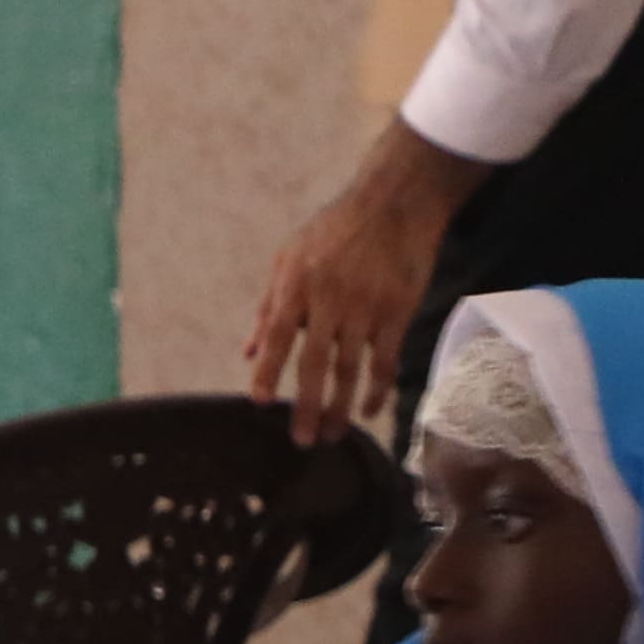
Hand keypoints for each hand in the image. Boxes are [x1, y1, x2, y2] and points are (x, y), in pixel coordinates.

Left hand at [242, 122, 482, 435]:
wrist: (395, 203)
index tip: (260, 402)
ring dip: (340, 407)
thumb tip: (246, 352)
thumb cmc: (335, 230)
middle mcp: (329, 299)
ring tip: (332, 435)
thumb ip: (268, 306)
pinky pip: (386, 360)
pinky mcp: (397, 311)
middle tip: (302, 440)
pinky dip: (378, 389)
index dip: (267, 369)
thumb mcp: (290, 257)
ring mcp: (366, 307)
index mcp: (297, 285)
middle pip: (314, 362)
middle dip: (306, 404)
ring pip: (351, 368)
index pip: (277, 335)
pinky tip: (368, 410)